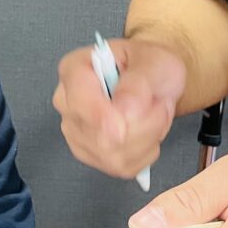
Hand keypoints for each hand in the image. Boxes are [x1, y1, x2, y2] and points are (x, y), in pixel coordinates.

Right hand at [53, 37, 186, 179]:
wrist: (154, 82)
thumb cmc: (149, 66)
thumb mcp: (153, 61)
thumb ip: (139, 81)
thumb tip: (125, 109)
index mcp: (74, 71)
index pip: (77, 99)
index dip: (98, 116)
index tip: (120, 128)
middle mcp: (67, 104)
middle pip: (99, 135)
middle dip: (142, 124)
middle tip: (160, 102)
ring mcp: (76, 134)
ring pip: (115, 155)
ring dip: (149, 137)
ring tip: (155, 113)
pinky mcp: (92, 157)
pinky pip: (125, 166)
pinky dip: (147, 151)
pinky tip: (147, 130)